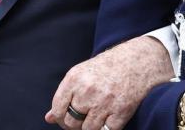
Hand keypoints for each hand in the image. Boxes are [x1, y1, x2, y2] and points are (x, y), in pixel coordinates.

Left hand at [45, 36, 173, 129]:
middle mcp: (88, 91)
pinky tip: (107, 120)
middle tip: (80, 121)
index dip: (60, 118)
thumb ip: (64, 96)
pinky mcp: (121, 112)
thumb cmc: (105, 68)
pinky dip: (106, 129)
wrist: (135, 62)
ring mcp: (105, 102)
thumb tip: (49, 118)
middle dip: (74, 126)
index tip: (65, 118)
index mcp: (74, 79)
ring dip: (90, 128)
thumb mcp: (81, 75)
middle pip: (71, 122)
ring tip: (94, 119)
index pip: (58, 109)